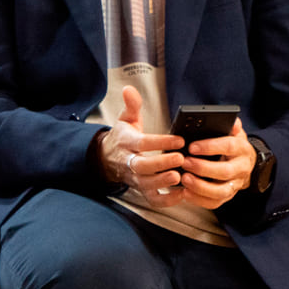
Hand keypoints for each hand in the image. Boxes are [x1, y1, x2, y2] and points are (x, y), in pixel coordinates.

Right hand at [98, 86, 185, 207]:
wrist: (107, 159)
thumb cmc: (123, 138)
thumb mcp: (126, 119)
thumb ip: (131, 105)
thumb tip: (129, 89)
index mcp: (127, 142)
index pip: (142, 143)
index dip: (160, 142)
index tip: (179, 139)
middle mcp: (129, 162)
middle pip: (142, 166)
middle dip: (161, 164)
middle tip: (180, 159)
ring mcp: (135, 178)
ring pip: (146, 184)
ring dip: (163, 182)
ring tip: (180, 177)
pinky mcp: (141, 190)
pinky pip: (152, 199)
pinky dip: (166, 200)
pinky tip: (181, 193)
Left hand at [177, 116, 255, 210]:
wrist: (245, 163)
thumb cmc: (233, 145)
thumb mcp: (234, 132)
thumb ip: (231, 125)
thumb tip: (233, 121)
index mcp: (241, 149)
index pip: (229, 146)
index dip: (210, 147)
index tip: (192, 147)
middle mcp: (241, 168)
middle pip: (225, 172)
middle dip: (203, 168)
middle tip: (185, 163)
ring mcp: (235, 184)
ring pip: (221, 191)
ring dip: (201, 187)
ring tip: (184, 180)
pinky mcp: (227, 196)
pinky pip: (215, 203)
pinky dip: (200, 200)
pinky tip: (186, 193)